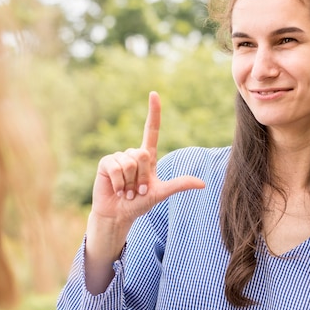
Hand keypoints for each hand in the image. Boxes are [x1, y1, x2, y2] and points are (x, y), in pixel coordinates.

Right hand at [91, 91, 204, 226]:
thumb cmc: (139, 204)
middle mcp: (133, 154)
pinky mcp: (106, 163)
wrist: (118, 215)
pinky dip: (119, 183)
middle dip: (142, 177)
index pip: (152, 130)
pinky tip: (117, 190)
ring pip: (130, 162)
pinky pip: (117, 168)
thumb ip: (179, 185)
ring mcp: (118, 157)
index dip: (153, 112)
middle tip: (138, 190)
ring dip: (130, 183)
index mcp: (148, 157)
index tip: (154, 94)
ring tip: (127, 191)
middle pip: (143, 154)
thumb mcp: (161, 193)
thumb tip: (203, 184)